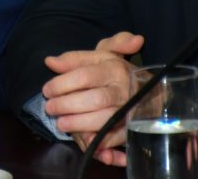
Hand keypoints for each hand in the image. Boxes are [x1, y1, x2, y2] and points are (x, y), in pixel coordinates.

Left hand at [42, 31, 143, 166]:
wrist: (151, 89)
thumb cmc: (116, 71)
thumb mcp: (100, 56)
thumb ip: (75, 57)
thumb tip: (50, 61)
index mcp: (113, 68)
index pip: (84, 75)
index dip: (62, 84)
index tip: (46, 90)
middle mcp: (123, 89)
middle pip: (94, 99)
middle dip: (68, 105)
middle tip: (50, 108)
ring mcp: (129, 109)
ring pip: (105, 119)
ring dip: (80, 124)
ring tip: (61, 124)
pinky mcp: (133, 127)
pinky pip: (117, 137)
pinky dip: (102, 142)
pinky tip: (86, 141)